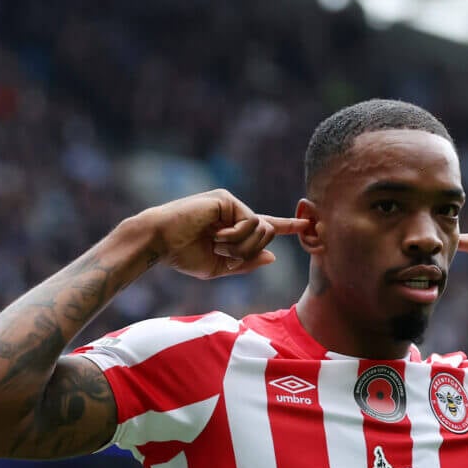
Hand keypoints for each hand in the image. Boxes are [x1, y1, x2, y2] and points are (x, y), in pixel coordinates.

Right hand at [139, 189, 309, 278]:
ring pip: (262, 229)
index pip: (265, 227)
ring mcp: (231, 204)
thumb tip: (272, 257)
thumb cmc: (183, 255)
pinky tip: (216, 236)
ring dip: (241, 247)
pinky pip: (251, 223)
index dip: (287, 226)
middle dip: (249, 252)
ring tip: (216, 244)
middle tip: (223, 253)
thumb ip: (246, 263)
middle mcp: (234, 212)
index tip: (307, 224)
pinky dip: (235, 238)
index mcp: (233, 228)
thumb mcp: (219, 267)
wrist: (160, 242)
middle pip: (267, 234)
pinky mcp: (227, 199)